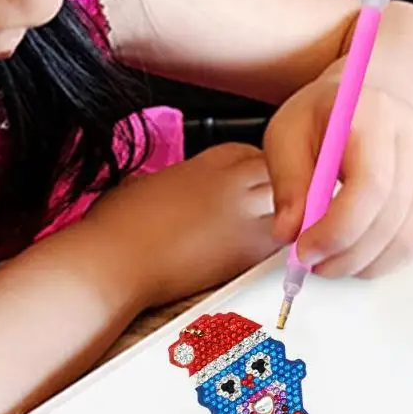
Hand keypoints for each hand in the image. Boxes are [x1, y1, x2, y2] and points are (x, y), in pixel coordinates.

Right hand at [85, 143, 279, 307]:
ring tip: (270, 236)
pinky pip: (283, 242)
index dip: (253, 172)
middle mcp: (233, 183)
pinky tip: (260, 257)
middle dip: (278, 191)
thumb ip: (175, 183)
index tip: (247, 188)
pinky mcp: (248, 251)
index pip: (252, 154)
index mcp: (208, 161)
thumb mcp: (146, 185)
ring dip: (286, 219)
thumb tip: (175, 193)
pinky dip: (278, 248)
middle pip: (280, 176)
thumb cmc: (120, 226)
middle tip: (267, 212)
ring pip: (292, 206)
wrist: (120, 259)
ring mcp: (245, 215)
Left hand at [264, 81, 412, 278]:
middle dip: (345, 254)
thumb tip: (288, 233)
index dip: (337, 230)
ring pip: (403, 236)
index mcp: (373, 116)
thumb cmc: (320, 118)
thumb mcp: (286, 136)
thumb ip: (288, 183)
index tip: (304, 250)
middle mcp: (410, 139)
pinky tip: (350, 258)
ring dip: (360, 263)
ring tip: (326, 262)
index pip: (370, 185)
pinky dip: (378, 261)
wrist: (361, 103)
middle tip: (311, 263)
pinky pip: (410, 241)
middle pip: (388, 217)